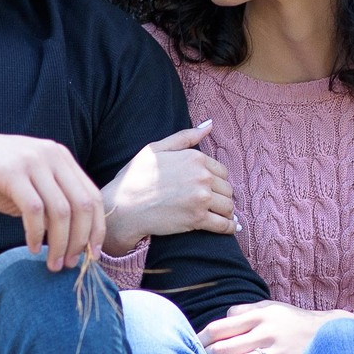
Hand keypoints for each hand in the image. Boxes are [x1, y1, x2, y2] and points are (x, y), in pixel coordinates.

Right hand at [0, 116, 106, 270]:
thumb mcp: (28, 184)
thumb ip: (50, 202)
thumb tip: (73, 239)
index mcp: (61, 158)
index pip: (93, 196)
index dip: (96, 229)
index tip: (93, 255)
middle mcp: (52, 156)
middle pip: (82, 205)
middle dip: (80, 240)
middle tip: (71, 264)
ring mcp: (32, 161)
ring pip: (60, 210)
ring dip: (59, 243)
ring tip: (52, 264)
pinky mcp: (10, 171)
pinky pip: (34, 210)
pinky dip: (36, 234)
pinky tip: (31, 248)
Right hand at [99, 122, 235, 253]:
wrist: (122, 207)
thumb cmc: (135, 177)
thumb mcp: (156, 148)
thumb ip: (185, 137)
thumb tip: (209, 125)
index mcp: (194, 158)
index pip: (222, 171)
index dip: (216, 181)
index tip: (210, 188)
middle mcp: (202, 177)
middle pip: (227, 189)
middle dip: (221, 196)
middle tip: (213, 203)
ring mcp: (201, 199)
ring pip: (228, 206)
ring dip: (226, 212)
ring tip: (220, 215)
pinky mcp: (197, 220)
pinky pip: (224, 225)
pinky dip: (230, 227)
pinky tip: (231, 228)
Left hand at [200, 301, 328, 353]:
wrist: (329, 333)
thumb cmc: (291, 321)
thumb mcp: (270, 307)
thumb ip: (244, 311)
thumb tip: (221, 319)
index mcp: (259, 315)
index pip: (220, 328)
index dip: (202, 339)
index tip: (193, 345)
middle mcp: (268, 332)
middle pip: (227, 348)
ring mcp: (279, 352)